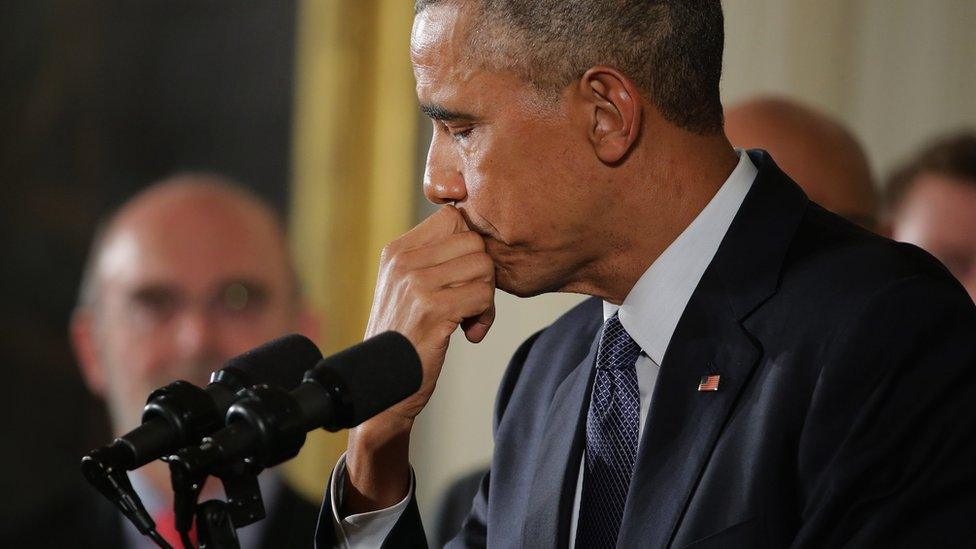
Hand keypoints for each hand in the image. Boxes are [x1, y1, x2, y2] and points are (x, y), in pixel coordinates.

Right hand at [344, 205, 495, 512]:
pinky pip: (482, 296)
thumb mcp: (407, 289)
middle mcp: (403, 261)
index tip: (464, 275)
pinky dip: (484, 318)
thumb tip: (478, 237)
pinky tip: (468, 334)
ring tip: (468, 319)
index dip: (470, 245)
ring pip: (483, 267)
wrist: (380, 387)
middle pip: (474, 242)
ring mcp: (416, 284)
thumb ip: (434, 261)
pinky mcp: (432, 309)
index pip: (454, 217)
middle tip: (471, 302)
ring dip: (485, 297)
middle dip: (482, 273)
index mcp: (396, 251)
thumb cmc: (403, 340)